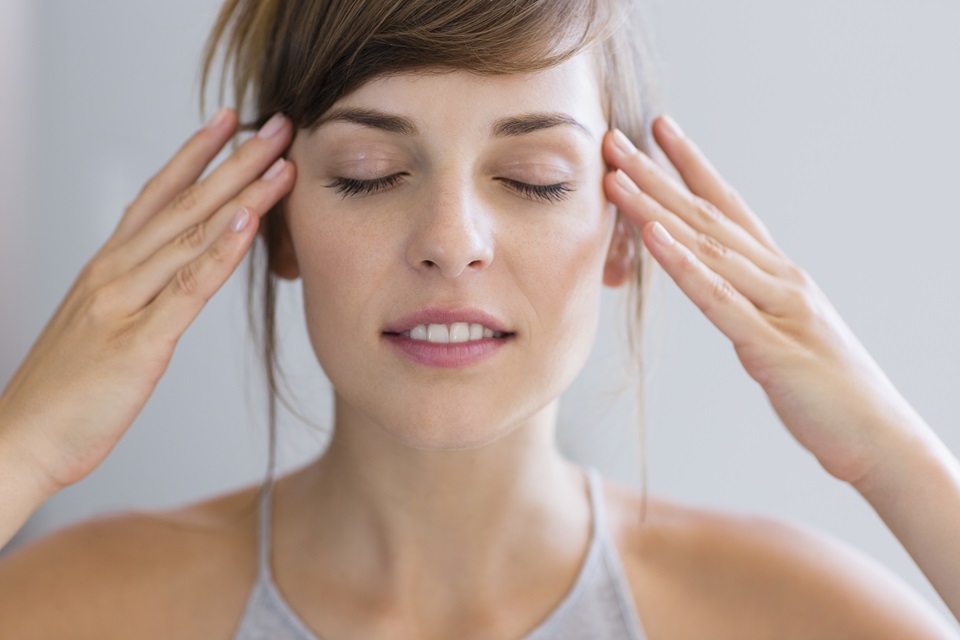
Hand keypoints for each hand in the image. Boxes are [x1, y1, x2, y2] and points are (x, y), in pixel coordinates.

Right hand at [0, 108, 294, 493]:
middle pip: (184, 204)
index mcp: (107, 266)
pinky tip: (248, 224)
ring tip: (279, 162)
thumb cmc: (66, 388)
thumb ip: (136, 290)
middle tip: (276, 125)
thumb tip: (173, 270)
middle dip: (234, 161)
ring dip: (240, 195)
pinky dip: (220, 252)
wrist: (21, 437)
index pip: (157, 194)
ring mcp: (126, 302)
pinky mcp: (140, 341)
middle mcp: (115, 272)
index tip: (229, 120)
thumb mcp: (102, 322)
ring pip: (191, 236)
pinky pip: (188, 288)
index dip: (194, 153)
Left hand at [602, 116, 918, 484]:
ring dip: (657, 208)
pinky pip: (718, 300)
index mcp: (778, 274)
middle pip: (708, 215)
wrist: (877, 439)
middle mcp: (778, 278)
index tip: (659, 128)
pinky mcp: (770, 347)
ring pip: (707, 247)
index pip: (729, 205)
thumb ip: (750, 303)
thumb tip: (715, 284)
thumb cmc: (827, 390)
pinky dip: (683, 265)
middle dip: (658, 175)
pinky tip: (653, 237)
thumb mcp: (782, 334)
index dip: (692, 165)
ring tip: (618, 176)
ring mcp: (777, 308)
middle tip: (616, 139)